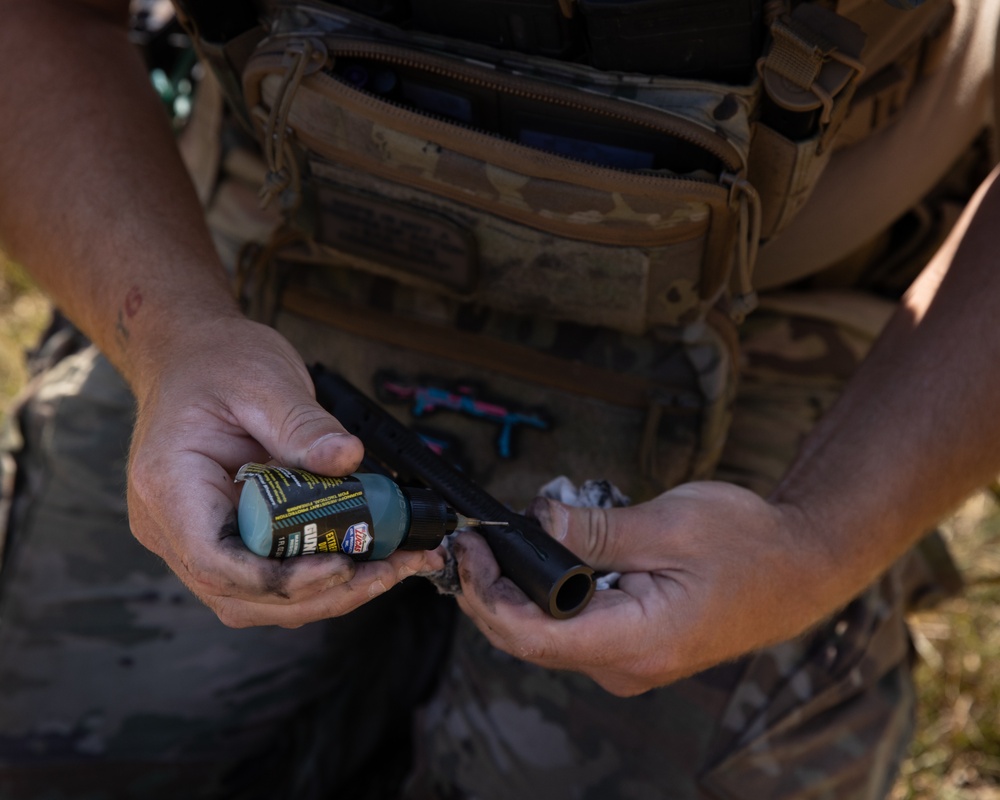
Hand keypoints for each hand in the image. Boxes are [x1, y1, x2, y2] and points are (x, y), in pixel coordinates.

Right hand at [126, 315, 443, 626]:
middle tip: (390, 569)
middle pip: (242, 595)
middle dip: (322, 593)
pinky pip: (267, 578)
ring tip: (390, 567)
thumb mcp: (264, 380)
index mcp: (170, 486)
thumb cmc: (215, 363)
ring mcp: (192, 539)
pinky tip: (365, 559)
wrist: (190, 356)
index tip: (341, 564)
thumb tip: (348, 457)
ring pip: (257, 600)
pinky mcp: (223, 540)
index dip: (281, 579)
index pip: (214, 562)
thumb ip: (304, 424)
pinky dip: (317, 578)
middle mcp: (170, 526)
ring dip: (327, 594)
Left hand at [452, 481, 840, 695]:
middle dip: (490, 589)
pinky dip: (545, 593)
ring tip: (504, 539)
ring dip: (517, 589)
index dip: (484, 594)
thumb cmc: (748, 545)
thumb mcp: (666, 524)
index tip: (468, 547)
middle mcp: (625, 666)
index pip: (531, 637)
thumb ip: (594, 530)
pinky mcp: (629, 646)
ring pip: (546, 633)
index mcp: (636, 642)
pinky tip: (541, 556)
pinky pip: (570, 626)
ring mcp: (627, 662)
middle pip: (529, 639)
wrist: (799, 568)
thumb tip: (535, 521)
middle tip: (475, 535)